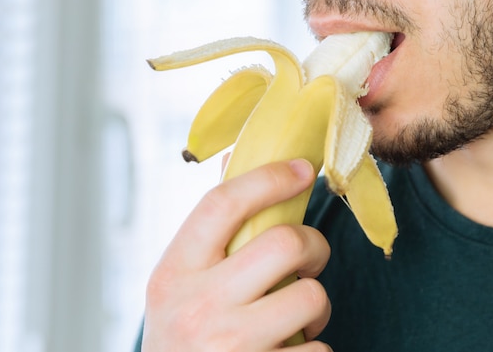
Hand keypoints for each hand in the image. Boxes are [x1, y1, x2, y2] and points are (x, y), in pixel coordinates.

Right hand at [141, 159, 331, 351]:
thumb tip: (232, 159)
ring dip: (316, 303)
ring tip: (297, 315)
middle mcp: (197, 308)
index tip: (303, 169)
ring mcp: (230, 348)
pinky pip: (319, 351)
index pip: (222, 204)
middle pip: (283, 243)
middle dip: (312, 245)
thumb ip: (207, 231)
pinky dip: (315, 350)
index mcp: (173, 274)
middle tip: (307, 259)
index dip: (269, 178)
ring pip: (310, 297)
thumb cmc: (183, 336)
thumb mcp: (178, 284)